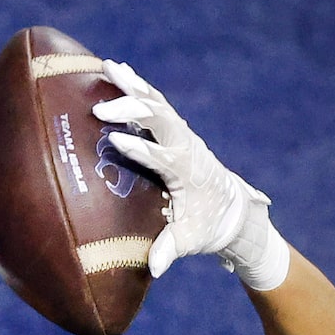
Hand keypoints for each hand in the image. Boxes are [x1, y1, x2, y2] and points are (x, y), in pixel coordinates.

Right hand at [93, 62, 288, 290]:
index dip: (140, 149)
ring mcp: (182, 134)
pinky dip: (138, 86)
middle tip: (100, 108)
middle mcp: (186, 146)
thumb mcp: (190, 241)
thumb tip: (155, 268)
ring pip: (157, 103)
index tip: (114, 139)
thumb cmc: (208, 227)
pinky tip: (118, 71)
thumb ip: (171, 249)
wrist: (233, 210)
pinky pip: (156, 102)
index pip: (161, 157)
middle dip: (132, 110)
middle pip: (160, 120)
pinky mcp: (176, 130)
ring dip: (133, 86)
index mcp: (187, 172)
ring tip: (108, 66)